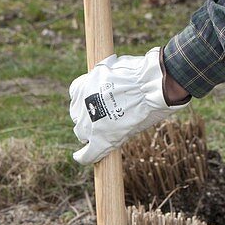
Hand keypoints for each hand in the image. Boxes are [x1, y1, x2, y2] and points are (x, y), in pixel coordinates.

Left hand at [69, 47, 189, 164]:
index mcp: (80, 87)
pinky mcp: (100, 140)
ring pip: (82, 134)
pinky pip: (88, 154)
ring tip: (106, 133)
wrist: (148, 86)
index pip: (76, 98)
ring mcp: (89, 124)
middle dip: (89, 118)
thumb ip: (106, 76)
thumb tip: (109, 75)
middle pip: (78, 117)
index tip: (97, 104)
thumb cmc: (138, 74)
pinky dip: (84, 157)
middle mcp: (80, 105)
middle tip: (106, 118)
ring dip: (91, 134)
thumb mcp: (114, 67)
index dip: (87, 103)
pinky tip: (80, 157)